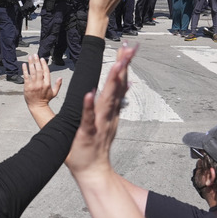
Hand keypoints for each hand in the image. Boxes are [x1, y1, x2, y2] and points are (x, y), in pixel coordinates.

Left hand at [23, 54, 61, 108]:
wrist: (37, 106)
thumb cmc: (46, 99)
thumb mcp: (54, 93)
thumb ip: (58, 85)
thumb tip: (61, 77)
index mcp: (47, 84)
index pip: (46, 72)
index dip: (44, 64)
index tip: (42, 58)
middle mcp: (40, 83)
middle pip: (39, 70)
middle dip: (37, 61)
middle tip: (35, 55)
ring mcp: (33, 85)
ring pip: (32, 72)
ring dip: (31, 63)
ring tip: (30, 57)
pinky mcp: (27, 86)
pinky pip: (26, 76)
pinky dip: (25, 70)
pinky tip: (24, 64)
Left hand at [64, 43, 136, 177]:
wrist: (92, 170)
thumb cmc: (96, 144)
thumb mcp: (107, 118)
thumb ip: (116, 101)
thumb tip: (126, 83)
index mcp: (110, 109)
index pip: (118, 83)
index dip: (123, 64)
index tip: (129, 47)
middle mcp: (107, 114)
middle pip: (116, 86)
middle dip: (122, 67)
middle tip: (129, 48)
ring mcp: (98, 123)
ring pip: (106, 100)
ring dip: (112, 83)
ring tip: (116, 66)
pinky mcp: (86, 133)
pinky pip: (88, 118)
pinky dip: (88, 107)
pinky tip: (89, 95)